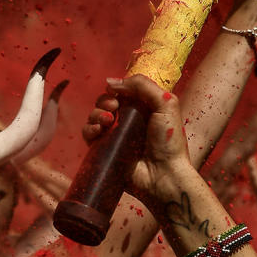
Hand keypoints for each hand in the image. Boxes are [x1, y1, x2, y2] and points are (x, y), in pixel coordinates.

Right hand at [82, 75, 191, 197]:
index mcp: (142, 108)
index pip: (121, 91)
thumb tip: (110, 81)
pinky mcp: (104, 150)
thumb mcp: (165, 104)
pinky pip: (88, 134)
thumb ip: (143, 85)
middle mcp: (127, 120)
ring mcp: (114, 136)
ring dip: (96, 114)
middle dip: (104, 101)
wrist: (164, 175)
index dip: (116, 89)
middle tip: (114, 109)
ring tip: (107, 122)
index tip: (117, 93)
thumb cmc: (169, 141)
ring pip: (94, 116)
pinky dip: (89, 129)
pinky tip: (98, 131)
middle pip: (105, 102)